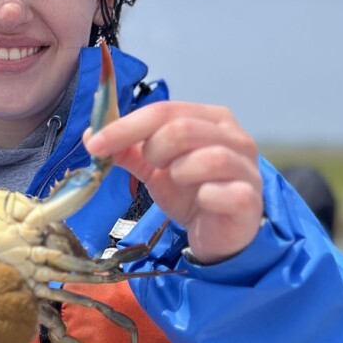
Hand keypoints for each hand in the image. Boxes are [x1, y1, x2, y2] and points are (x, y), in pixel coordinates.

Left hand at [85, 101, 262, 263]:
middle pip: (183, 129)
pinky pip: (225, 193)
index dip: (125, 126)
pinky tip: (200, 201)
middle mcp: (234, 136)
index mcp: (210, 118)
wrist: (219, 232)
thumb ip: (127, 149)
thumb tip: (91, 135)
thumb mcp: (154, 166)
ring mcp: (246, 168)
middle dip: (154, 149)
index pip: (164, 110)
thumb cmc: (190, 191)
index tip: (93, 142)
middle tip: (151, 166)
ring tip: (177, 181)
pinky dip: (205, 196)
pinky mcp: (250, 200)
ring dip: (179, 172)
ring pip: (208, 158)